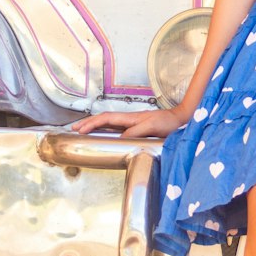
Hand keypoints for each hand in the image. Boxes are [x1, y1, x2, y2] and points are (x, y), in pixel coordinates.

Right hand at [70, 103, 190, 138]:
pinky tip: (102, 135)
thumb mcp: (152, 126)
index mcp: (130, 118)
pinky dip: (106, 131)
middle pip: (104, 119)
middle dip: (87, 123)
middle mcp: (129, 120)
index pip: (106, 118)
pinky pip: (117, 129)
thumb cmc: (169, 123)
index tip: (79, 130)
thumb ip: (135, 131)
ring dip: (94, 126)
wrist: (181, 120)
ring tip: (82, 131)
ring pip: (109, 124)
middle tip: (73, 129)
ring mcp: (132, 124)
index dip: (92, 123)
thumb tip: (118, 138)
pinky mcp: (137, 129)